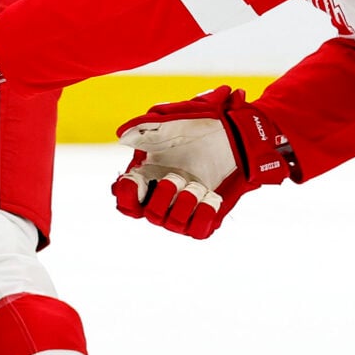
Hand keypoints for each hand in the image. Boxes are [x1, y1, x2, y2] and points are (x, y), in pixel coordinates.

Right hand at [110, 86, 297, 238]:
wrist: (232, 133)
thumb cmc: (197, 127)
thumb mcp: (169, 123)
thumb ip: (143, 129)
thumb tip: (122, 137)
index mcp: (147, 178)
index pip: (126, 202)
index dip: (127, 195)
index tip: (137, 179)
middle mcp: (163, 198)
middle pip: (149, 214)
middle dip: (163, 196)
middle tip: (175, 177)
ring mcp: (185, 209)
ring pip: (173, 224)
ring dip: (185, 204)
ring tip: (197, 186)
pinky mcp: (207, 215)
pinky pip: (198, 231)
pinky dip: (203, 216)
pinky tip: (210, 198)